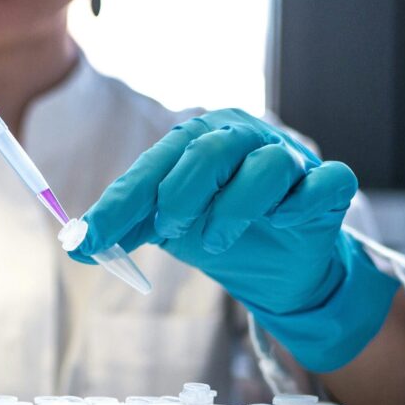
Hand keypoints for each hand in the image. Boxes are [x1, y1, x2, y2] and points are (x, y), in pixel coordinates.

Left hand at [71, 109, 398, 371]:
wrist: (278, 266)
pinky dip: (300, 202)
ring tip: (214, 242)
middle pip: (211, 149)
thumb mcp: (167, 229)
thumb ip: (126, 228)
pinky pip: (325, 182)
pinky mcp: (328, 185)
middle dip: (181, 194)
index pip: (154, 165)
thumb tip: (76, 243)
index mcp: (200, 141)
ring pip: (267, 165)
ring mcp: (291, 159)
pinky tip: (283, 221)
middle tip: (170, 230)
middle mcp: (245, 138)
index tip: (90, 238)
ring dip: (234, 209)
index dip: (120, 203)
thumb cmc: (220, 229)